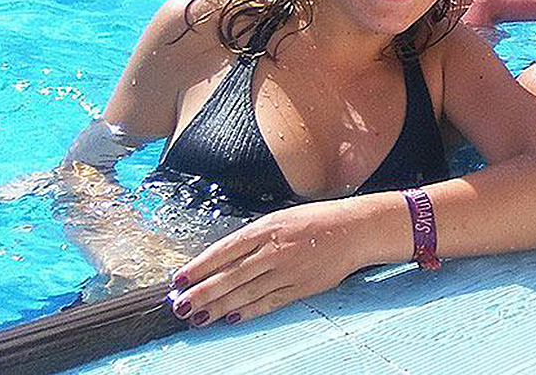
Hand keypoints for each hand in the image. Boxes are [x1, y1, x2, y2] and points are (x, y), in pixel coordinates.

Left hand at [169, 200, 365, 326]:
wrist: (355, 229)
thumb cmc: (318, 220)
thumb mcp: (282, 218)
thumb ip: (254, 237)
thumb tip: (223, 258)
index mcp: (267, 228)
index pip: (224, 250)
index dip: (200, 266)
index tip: (180, 280)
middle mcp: (274, 250)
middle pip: (230, 275)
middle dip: (202, 292)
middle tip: (180, 305)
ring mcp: (288, 271)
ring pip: (245, 292)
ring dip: (218, 306)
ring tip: (198, 317)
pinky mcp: (300, 287)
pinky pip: (268, 302)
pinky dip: (248, 311)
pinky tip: (231, 317)